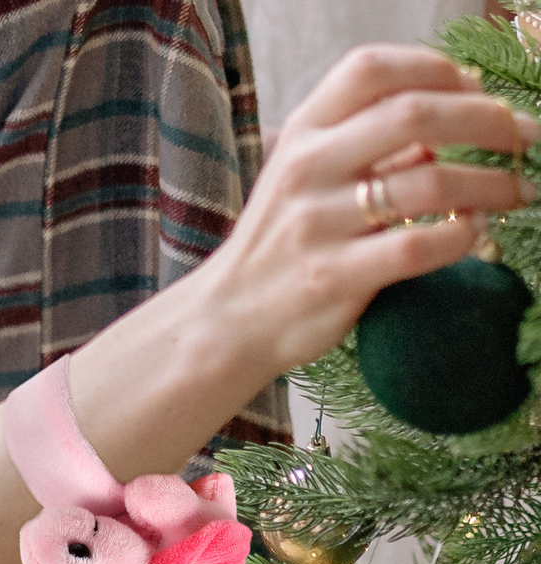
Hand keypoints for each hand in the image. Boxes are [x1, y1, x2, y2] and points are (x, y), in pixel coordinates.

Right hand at [213, 44, 539, 374]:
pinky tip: (473, 232)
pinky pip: (420, 245)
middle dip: (489, 119)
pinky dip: (463, 234)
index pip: (371, 69)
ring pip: (432, 181)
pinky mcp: (335, 277)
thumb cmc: (275, 248)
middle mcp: (306, 170)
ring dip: (494, 182)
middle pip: (416, 113)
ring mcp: (318, 225)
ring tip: (519, 190)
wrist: (230, 319)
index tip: (473, 90)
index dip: (436, 68)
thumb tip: (444, 128)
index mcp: (299, 137)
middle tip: (522, 137)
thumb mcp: (299, 182)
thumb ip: (362, 150)